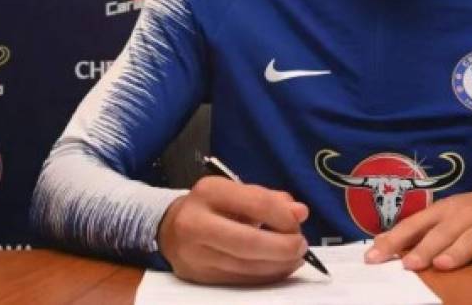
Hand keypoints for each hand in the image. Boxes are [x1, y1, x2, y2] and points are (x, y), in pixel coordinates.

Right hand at [157, 176, 308, 284]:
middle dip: (282, 247)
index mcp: (209, 192)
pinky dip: (264, 276)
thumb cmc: (212, 205)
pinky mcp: (198, 277)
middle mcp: (197, 223)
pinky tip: (278, 268)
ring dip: (277, 265)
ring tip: (295, 258)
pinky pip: (239, 280)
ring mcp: (195, 254)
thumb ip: (270, 199)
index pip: (255, 204)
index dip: (283, 216)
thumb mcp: (237, 190)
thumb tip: (300, 213)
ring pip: (245, 267)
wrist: (170, 227)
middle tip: (302, 246)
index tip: (299, 222)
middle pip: (248, 242)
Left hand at [364, 184, 471, 271]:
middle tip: (408, 265)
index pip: (413, 225)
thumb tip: (381, 243)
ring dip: (457, 251)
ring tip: (443, 265)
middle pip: (441, 233)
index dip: (393, 240)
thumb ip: (418, 231)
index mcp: (443, 211)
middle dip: (424, 249)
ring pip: (470, 238)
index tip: (373, 257)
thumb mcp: (445, 217)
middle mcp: (463, 213)